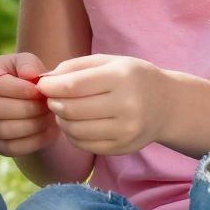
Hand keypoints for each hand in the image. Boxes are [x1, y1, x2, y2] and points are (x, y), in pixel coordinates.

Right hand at [0, 51, 54, 158]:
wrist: (37, 101)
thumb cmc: (32, 77)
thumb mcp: (31, 63)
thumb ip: (28, 63)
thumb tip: (28, 74)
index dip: (19, 89)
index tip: (40, 91)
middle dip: (26, 109)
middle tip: (46, 106)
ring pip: (3, 130)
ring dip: (32, 125)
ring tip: (48, 117)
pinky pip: (11, 148)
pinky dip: (33, 141)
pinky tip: (48, 131)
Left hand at [34, 54, 169, 156]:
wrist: (167, 105)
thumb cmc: (132, 78)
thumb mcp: (108, 62)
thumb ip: (74, 67)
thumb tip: (43, 81)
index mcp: (121, 78)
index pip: (73, 86)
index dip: (51, 87)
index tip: (42, 86)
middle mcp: (127, 105)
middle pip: (72, 110)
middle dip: (54, 104)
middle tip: (52, 98)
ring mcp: (126, 130)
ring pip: (75, 131)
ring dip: (61, 120)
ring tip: (64, 110)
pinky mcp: (123, 148)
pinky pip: (84, 145)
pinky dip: (72, 135)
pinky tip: (76, 124)